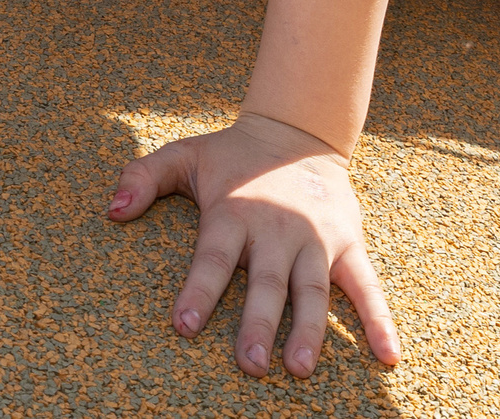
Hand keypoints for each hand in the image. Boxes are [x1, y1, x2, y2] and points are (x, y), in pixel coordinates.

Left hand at [108, 114, 400, 377]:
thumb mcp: (184, 155)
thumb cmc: (232, 156)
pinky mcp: (347, 245)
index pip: (214, 257)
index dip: (198, 291)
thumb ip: (144, 177)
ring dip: (309, 330)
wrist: (297, 131)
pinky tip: (388, 356)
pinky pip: (367, 285)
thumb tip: (111, 209)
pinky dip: (379, 320)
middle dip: (259, 324)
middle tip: (250, 365)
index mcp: (235, 212)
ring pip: (313, 290)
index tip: (183, 325)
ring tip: (299, 368)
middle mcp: (277, 229)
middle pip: (268, 282)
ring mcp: (316, 239)